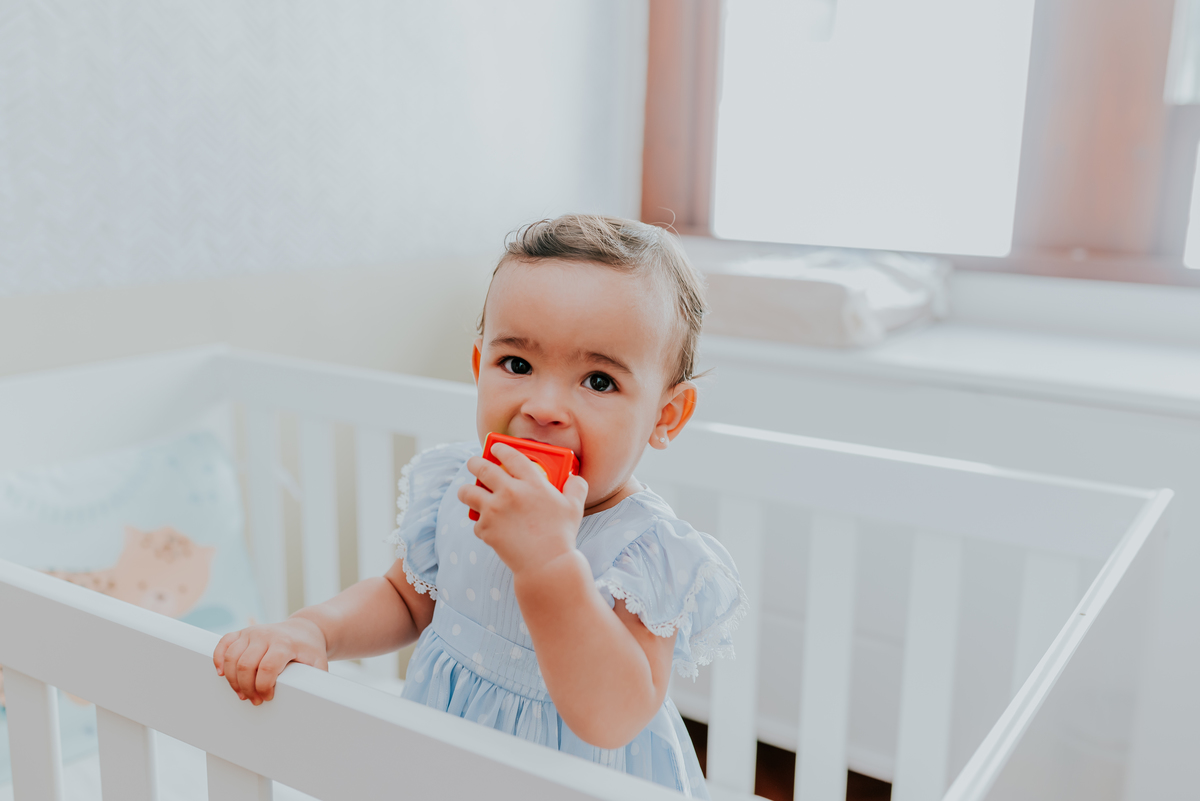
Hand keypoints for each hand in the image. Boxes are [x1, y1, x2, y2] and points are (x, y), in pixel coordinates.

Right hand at [212, 617, 328, 704]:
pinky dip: (218, 658)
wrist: (305, 629)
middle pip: (246, 665)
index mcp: (285, 643)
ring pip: (231, 657)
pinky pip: (224, 642)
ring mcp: (252, 632)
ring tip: (242, 693)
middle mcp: (266, 635)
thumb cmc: (310, 650)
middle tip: (254, 700)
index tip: (267, 698)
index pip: (268, 668)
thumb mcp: (318, 663)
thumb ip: (315, 680)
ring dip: (233, 679)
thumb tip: (312, 700)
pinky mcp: (243, 632)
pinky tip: (221, 673)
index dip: (264, 687)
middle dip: (247, 687)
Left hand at [457, 442, 587, 576]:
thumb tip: (573, 478)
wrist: (546, 564)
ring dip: (466, 490)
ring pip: (468, 492)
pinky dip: (481, 523)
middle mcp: (510, 492)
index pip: (511, 456)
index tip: (495, 447)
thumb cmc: (562, 535)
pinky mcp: (486, 528)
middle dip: (474, 463)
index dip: (500, 448)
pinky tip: (487, 526)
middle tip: (473, 463)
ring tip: (467, 491)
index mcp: (532, 482)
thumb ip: (576, 487)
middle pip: (482, 468)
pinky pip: (476, 521)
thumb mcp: (575, 507)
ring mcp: (495, 510)